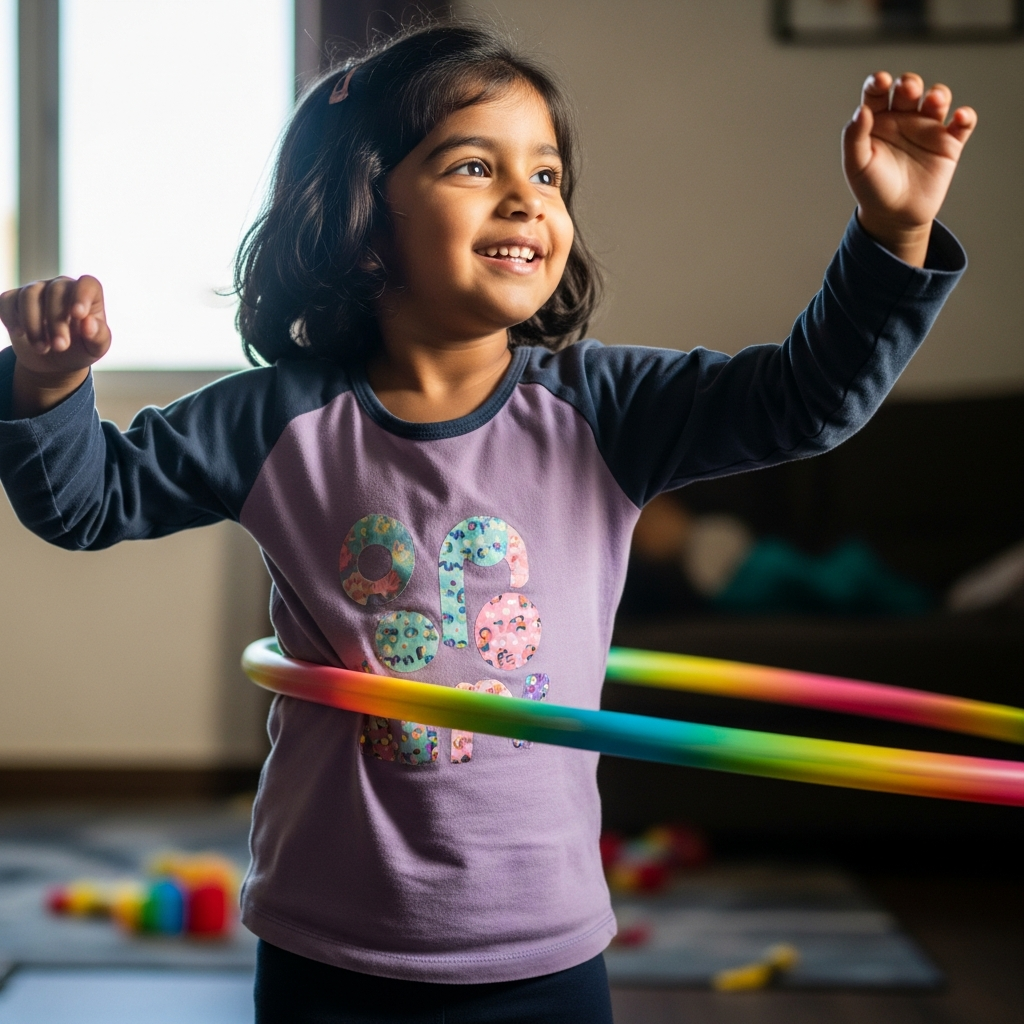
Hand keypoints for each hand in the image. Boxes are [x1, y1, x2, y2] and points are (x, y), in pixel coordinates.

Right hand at [0, 275, 110, 415]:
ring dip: (33, 324)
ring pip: (29, 295)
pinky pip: (7, 300)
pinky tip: (19, 333)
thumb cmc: (81, 350)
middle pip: (55, 291)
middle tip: (60, 347)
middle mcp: (62, 287)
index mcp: (88, 295)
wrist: (55, 362)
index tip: (78, 315)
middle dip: (56, 321)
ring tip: (42, 348)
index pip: (88, 284)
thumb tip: (88, 324)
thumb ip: (98, 337)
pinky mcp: (14, 299)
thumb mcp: (95, 349)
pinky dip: (11, 317)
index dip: (82, 295)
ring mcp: (36, 290)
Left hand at [842, 72, 976, 265]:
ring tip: (934, 101)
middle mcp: (903, 118)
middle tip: (908, 89)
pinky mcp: (949, 143)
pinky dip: (965, 117)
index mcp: (877, 119)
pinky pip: (962, 124)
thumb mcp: (856, 165)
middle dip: (909, 83)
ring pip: (937, 99)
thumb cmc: (871, 188)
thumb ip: (854, 137)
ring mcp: (927, 128)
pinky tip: (960, 117)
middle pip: (909, 89)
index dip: (878, 82)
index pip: (877, 92)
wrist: (894, 216)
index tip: (880, 81)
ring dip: (938, 94)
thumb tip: (861, 110)